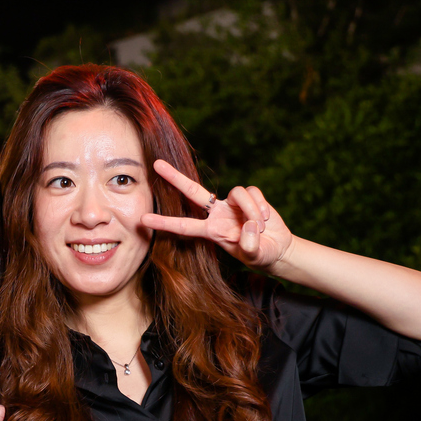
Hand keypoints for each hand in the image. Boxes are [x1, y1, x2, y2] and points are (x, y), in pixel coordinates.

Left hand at [141, 159, 294, 270]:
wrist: (277, 249)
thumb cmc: (260, 254)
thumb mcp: (254, 256)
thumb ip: (250, 245)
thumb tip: (249, 226)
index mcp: (211, 231)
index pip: (183, 226)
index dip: (164, 223)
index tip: (143, 219)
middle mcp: (217, 214)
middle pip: (193, 192)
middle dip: (175, 178)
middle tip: (156, 165)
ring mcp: (232, 204)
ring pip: (237, 194)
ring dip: (251, 210)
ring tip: (260, 227)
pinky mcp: (249, 197)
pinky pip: (252, 192)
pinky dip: (260, 205)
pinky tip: (266, 218)